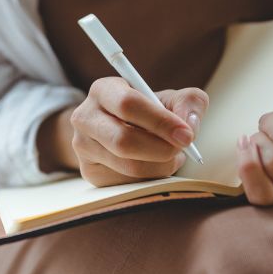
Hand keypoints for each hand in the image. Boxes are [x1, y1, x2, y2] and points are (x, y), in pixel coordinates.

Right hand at [70, 77, 208, 186]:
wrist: (123, 129)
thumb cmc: (151, 112)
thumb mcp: (172, 99)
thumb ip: (189, 103)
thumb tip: (189, 125)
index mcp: (103, 90)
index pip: (128, 104)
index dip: (160, 121)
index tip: (187, 135)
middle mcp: (85, 117)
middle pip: (123, 141)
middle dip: (161, 149)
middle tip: (183, 149)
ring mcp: (83, 147)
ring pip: (128, 167)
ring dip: (160, 165)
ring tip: (172, 155)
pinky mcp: (90, 172)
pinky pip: (127, 184)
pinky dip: (151, 178)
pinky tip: (154, 165)